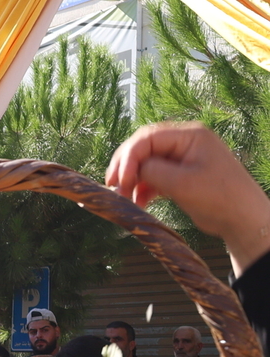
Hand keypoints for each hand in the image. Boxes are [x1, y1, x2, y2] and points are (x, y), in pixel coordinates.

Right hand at [107, 122, 269, 272]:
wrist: (244, 221)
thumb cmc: (220, 198)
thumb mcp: (182, 183)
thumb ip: (152, 171)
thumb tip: (130, 170)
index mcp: (190, 136)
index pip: (147, 137)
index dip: (128, 157)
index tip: (119, 180)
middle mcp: (185, 143)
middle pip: (144, 148)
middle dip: (126, 167)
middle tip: (112, 186)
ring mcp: (182, 159)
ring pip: (146, 163)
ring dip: (132, 180)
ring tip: (124, 198)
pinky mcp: (181, 176)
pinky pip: (154, 177)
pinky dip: (143, 189)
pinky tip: (138, 202)